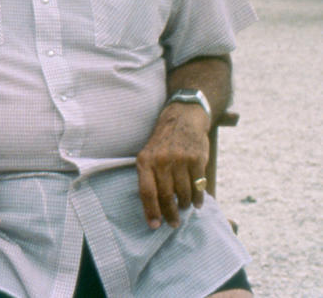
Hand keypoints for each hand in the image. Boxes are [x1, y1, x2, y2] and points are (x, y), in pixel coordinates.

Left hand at [136, 103, 209, 228]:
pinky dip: (198, 198)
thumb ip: (150, 176)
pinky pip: (198, 185)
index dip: (151, 211)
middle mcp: (162, 161)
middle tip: (174, 223)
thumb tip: (153, 207)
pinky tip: (198, 203)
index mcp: (145, 161)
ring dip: (185, 205)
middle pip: (166, 195)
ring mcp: (180, 160)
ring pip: (184, 192)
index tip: (155, 225)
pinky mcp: (197, 159)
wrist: (183, 119)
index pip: (147, 192)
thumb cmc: (163, 143)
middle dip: (171, 213)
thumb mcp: (148, 154)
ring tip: (185, 209)